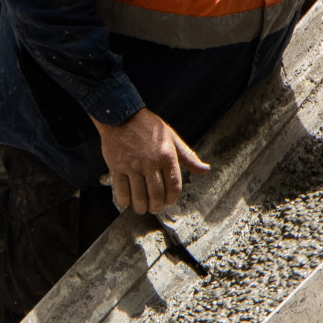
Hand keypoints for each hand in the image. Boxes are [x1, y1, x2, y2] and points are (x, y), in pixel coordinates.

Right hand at [92, 108, 208, 214]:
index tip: (167, 202)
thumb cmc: (149, 127)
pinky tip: (128, 200)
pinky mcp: (116, 166)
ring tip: (142, 207)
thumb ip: (188, 156)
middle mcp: (151, 163)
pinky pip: (121, 190)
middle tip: (154, 208)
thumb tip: (205, 170)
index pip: (174, 187)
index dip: (171, 199)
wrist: (122, 115)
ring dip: (141, 207)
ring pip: (139, 196)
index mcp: (167, 156)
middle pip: (156, 195)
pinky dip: (125, 200)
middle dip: (156, 207)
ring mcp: (132, 166)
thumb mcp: (172, 138)